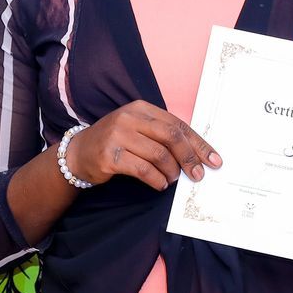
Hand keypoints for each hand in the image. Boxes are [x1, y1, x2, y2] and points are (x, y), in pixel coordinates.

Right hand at [64, 101, 220, 190]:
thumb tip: (196, 154)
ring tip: (172, 180)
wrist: (79, 152)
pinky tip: (160, 184)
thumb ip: (162, 135)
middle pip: (171, 137)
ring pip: (159, 155)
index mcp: (141, 108)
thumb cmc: (115, 142)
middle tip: (198, 175)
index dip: (198, 144)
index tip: (213, 160)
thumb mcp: (137, 129)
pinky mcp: (110, 156)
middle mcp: (129, 118)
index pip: (177, 125)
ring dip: (172, 172)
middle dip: (189, 158)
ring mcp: (117, 136)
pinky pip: (143, 170)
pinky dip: (157, 180)